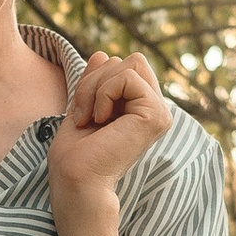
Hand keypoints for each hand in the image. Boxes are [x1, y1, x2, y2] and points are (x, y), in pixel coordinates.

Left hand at [46, 47, 169, 213]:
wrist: (75, 181)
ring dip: (98, 87)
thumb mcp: (83, 106)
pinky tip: (101, 121)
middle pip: (131, 59)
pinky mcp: (156, 115)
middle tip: (86, 115)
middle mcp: (155, 110)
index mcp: (141, 109)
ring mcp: (160, 112)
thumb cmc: (75, 155)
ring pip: (130, 63)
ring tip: (93, 119)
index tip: (84, 114)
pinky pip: (128, 77)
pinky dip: (105, 94)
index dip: (96, 81)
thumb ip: (95, 82)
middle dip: (97, 80)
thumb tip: (102, 54)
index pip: (124, 65)